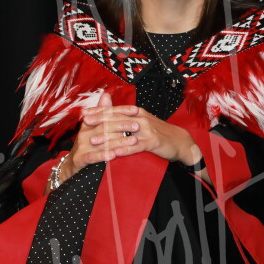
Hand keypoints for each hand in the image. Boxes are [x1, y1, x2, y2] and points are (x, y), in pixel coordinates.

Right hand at [59, 92, 142, 181]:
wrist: (72, 163)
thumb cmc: (87, 144)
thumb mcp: (94, 127)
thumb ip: (102, 112)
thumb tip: (106, 94)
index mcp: (88, 123)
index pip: (106, 113)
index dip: (121, 111)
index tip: (135, 110)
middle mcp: (84, 132)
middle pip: (105, 126)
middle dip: (123, 125)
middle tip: (137, 126)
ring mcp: (82, 145)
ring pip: (103, 142)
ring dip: (119, 141)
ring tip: (133, 141)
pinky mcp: (80, 158)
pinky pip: (93, 156)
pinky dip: (103, 155)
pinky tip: (114, 155)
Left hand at [69, 92, 200, 167]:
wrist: (180, 141)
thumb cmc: (159, 133)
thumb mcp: (142, 122)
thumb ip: (127, 119)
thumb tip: (111, 116)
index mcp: (137, 112)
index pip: (114, 110)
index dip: (98, 111)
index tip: (83, 113)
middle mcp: (140, 118)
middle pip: (116, 118)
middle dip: (99, 120)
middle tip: (83, 123)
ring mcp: (146, 130)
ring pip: (124, 132)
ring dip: (107, 136)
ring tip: (93, 140)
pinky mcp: (153, 141)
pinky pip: (135, 146)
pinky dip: (124, 149)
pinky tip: (113, 153)